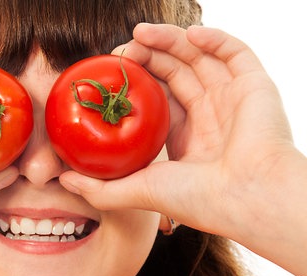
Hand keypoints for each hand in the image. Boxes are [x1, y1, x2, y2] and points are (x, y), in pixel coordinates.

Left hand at [60, 24, 306, 274]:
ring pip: (199, 57)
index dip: (134, 80)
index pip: (157, 97)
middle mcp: (210, 114)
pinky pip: (234, 52)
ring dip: (170, 40)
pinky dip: (213, 38)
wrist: (244, 198)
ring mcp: (232, 98)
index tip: (110, 71)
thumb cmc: (197, 199)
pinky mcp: (254, 86)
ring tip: (140, 33)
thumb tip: (63, 179)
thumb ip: (99, 188)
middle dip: (146, 56)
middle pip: (175, 72)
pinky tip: (188, 34)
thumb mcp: (138, 191)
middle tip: (120, 51)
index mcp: (186, 135)